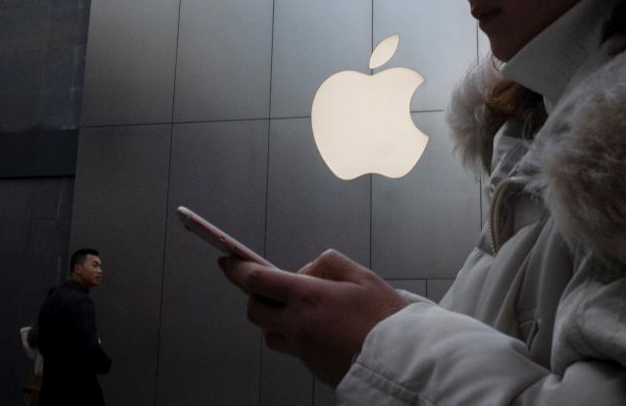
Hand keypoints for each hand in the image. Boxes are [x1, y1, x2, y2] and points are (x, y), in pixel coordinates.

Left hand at [218, 249, 406, 386]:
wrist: (400, 361)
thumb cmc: (384, 318)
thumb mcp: (362, 276)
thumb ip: (330, 264)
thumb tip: (307, 271)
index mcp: (307, 299)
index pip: (257, 281)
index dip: (236, 269)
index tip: (225, 260)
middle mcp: (297, 326)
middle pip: (255, 311)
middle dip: (256, 297)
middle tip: (273, 287)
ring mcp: (302, 350)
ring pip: (270, 333)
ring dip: (275, 319)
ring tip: (304, 309)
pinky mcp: (310, 366)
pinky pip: (291, 347)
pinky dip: (295, 334)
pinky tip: (321, 327)